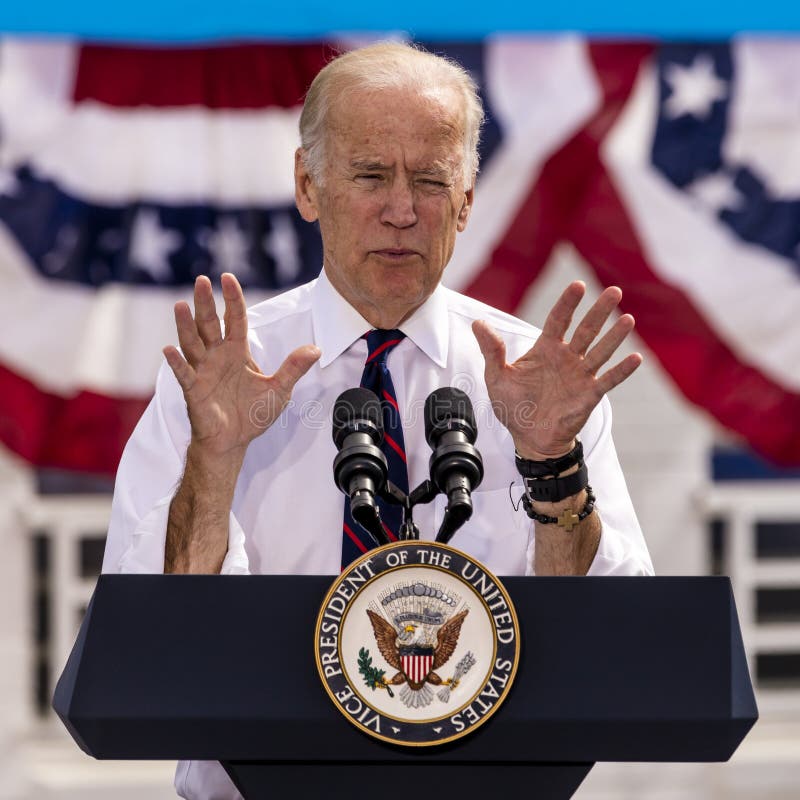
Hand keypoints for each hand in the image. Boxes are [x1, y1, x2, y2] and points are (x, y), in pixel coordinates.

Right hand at [163, 273, 320, 462]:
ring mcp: (203, 371)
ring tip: (180, 305)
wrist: (234, 441)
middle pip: (209, 324)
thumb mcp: (280, 390)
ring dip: (185, 325)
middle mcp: (217, 356)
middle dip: (205, 303)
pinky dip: (176, 362)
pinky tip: (169, 349)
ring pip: (192, 343)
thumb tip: (316, 349)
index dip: (233, 299)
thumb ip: (294, 368)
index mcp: (238, 352)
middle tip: (202, 280)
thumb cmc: (253, 414)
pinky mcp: (193, 390)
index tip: (228, 277)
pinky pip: (184, 373)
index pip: (235, 319)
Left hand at [472, 281, 641, 458]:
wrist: (529, 438)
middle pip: (585, 329)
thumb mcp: (497, 377)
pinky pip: (608, 380)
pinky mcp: (589, 395)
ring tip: (628, 319)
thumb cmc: (514, 407)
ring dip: (614, 336)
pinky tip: (635, 358)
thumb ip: (491, 351)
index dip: (567, 303)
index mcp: (545, 349)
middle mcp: (566, 358)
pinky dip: (621, 370)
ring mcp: (580, 375)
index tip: (577, 285)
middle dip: (599, 311)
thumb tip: (478, 324)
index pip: (558, 320)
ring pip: (600, 351)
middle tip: (614, 291)